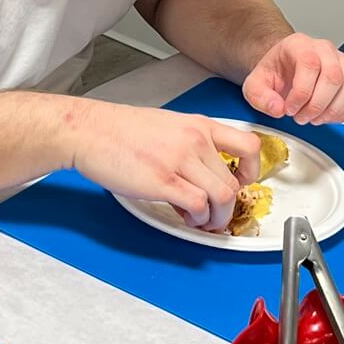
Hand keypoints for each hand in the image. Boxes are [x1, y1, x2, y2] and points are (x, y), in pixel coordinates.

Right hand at [71, 101, 260, 231]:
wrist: (92, 131)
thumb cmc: (122, 130)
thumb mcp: (169, 125)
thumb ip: (193, 144)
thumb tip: (206, 175)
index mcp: (199, 125)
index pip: (249, 145)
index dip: (252, 170)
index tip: (242, 182)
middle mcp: (196, 140)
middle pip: (234, 183)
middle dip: (227, 206)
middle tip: (212, 212)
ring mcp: (180, 160)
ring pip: (222, 197)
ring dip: (215, 217)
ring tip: (199, 219)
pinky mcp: (163, 180)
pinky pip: (198, 206)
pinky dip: (197, 219)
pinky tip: (185, 215)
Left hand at [241, 33, 343, 125]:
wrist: (286, 68)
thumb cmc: (275, 72)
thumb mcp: (255, 83)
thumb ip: (260, 96)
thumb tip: (278, 108)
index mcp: (299, 45)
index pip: (309, 64)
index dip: (301, 92)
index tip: (290, 109)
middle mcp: (324, 49)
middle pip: (333, 76)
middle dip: (317, 105)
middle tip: (301, 118)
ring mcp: (342, 60)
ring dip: (332, 110)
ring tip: (314, 119)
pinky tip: (327, 117)